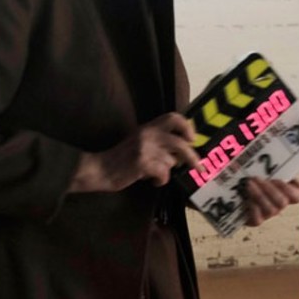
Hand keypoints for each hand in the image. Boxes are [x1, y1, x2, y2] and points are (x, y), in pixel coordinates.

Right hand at [70, 113, 199, 192]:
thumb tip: (183, 149)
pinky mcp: (142, 163)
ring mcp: (145, 148)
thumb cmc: (122, 158)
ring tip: (157, 174)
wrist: (100, 169)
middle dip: (192, 157)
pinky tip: (153, 181)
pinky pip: (163, 173)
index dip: (187, 127)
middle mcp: (148, 134)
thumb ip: (159, 141)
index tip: (192, 139)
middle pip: (180, 143)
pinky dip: (161, 181)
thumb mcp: (140, 142)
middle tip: (198, 166)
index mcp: (149, 127)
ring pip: (171, 161)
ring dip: (167, 171)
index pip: (174, 117)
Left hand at [241, 177, 298, 225]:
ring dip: (259, 195)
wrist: (235, 190)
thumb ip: (286, 174)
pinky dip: (252, 209)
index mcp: (285, 194)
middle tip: (257, 178)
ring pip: (270, 210)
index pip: (296, 197)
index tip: (277, 179)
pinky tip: (246, 198)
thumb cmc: (256, 180)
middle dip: (270, 190)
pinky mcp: (255, 221)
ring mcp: (267, 214)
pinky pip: (257, 220)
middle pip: (282, 202)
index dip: (288, 189)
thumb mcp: (271, 173)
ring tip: (249, 184)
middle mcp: (278, 206)